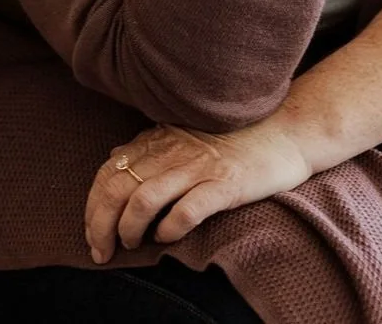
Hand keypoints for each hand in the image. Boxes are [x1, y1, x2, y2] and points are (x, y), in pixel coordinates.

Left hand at [84, 118, 311, 263]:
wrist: (289, 130)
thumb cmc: (238, 137)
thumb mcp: (189, 133)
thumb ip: (152, 144)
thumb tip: (115, 154)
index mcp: (163, 137)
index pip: (110, 170)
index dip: (93, 205)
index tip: (92, 232)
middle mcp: (175, 149)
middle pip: (118, 188)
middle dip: (100, 225)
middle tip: (102, 251)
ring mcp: (200, 166)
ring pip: (143, 200)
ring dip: (129, 229)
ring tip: (133, 244)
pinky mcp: (225, 183)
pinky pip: (185, 210)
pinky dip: (169, 229)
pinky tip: (169, 236)